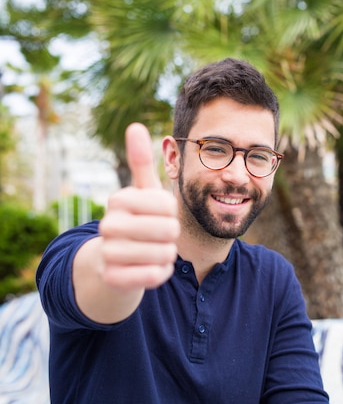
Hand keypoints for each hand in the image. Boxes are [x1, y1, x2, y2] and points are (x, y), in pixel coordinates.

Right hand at [97, 123, 179, 290]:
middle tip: (157, 236)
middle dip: (171, 235)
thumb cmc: (136, 221)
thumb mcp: (141, 192)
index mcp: (118, 199)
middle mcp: (108, 224)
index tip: (159, 214)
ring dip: (167, 255)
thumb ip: (141, 162)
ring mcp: (108, 253)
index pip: (169, 204)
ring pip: (165, 254)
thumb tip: (136, 125)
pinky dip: (160, 273)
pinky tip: (148, 268)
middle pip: (169, 230)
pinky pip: (155, 276)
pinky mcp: (114, 278)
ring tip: (152, 250)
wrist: (112, 262)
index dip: (172, 212)